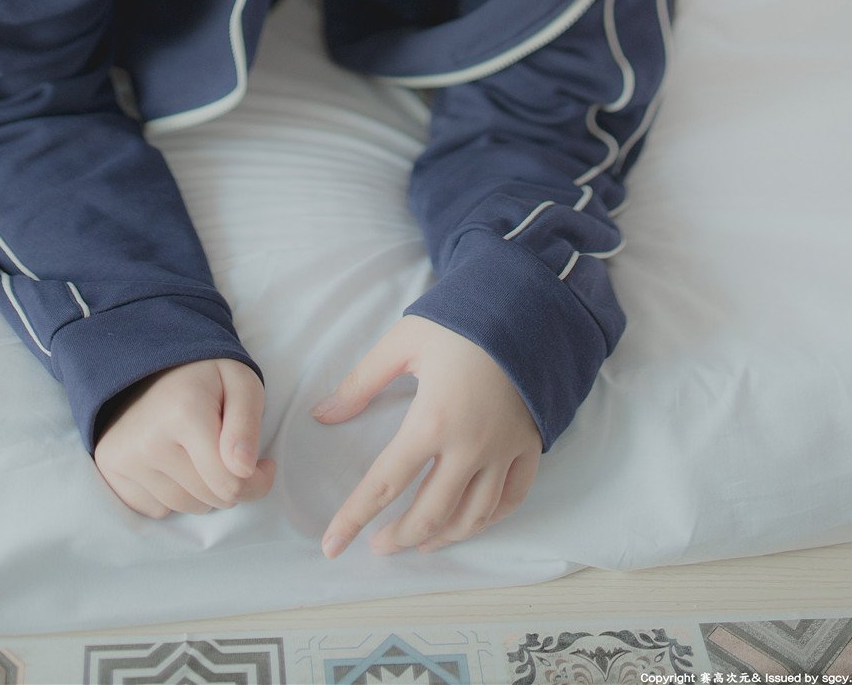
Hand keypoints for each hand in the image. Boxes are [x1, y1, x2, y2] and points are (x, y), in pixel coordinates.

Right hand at [93, 359, 275, 518]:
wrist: (150, 363)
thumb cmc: (206, 376)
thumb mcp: (242, 384)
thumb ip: (248, 426)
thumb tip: (245, 470)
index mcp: (184, 412)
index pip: (230, 483)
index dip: (257, 481)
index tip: (264, 464)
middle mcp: (148, 440)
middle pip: (209, 499)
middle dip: (228, 483)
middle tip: (229, 453)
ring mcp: (124, 458)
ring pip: (184, 507)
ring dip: (201, 490)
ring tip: (199, 453)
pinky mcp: (111, 472)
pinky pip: (158, 509)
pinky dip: (173, 493)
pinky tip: (173, 461)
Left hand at [313, 317, 542, 556]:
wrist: (523, 305)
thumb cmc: (458, 321)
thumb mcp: (402, 343)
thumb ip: (361, 383)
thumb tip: (322, 415)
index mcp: (432, 420)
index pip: (384, 483)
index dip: (354, 517)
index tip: (332, 545)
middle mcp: (470, 446)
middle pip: (430, 513)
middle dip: (400, 537)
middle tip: (378, 546)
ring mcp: (503, 449)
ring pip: (473, 516)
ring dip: (443, 537)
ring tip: (420, 543)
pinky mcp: (529, 444)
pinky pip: (512, 498)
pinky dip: (490, 519)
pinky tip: (469, 522)